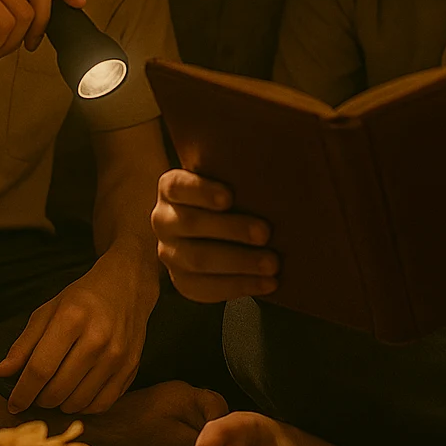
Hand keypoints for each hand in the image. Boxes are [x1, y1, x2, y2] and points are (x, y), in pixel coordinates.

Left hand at [0, 250, 157, 415]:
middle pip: (58, 389)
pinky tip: (76, 394)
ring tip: (56, 391)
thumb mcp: (48, 311)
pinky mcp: (131, 367)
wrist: (125, 286)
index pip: (40, 369)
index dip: (22, 392)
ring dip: (60, 404)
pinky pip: (101, 404)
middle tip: (36, 393)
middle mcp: (98, 339)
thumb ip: (24, 344)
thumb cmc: (82, 299)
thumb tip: (3, 373)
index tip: (14, 403)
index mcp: (72, 319)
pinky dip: (84, 407)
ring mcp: (117, 355)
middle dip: (39, 399)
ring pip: (78, 402)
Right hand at [151, 169, 277, 303]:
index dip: (201, 191)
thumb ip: (240, 172)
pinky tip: (269, 284)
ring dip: (240, 262)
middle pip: (191, 225)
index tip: (229, 197)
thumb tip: (282, 157)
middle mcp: (163, 219)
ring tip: (272, 263)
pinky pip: (207, 289)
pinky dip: (241, 287)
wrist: (217, 233)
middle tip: (266, 233)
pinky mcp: (182, 281)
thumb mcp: (230, 179)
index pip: (178, 186)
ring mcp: (169, 253)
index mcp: (172, 188)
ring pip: (198, 260)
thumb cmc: (233, 198)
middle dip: (231, 229)